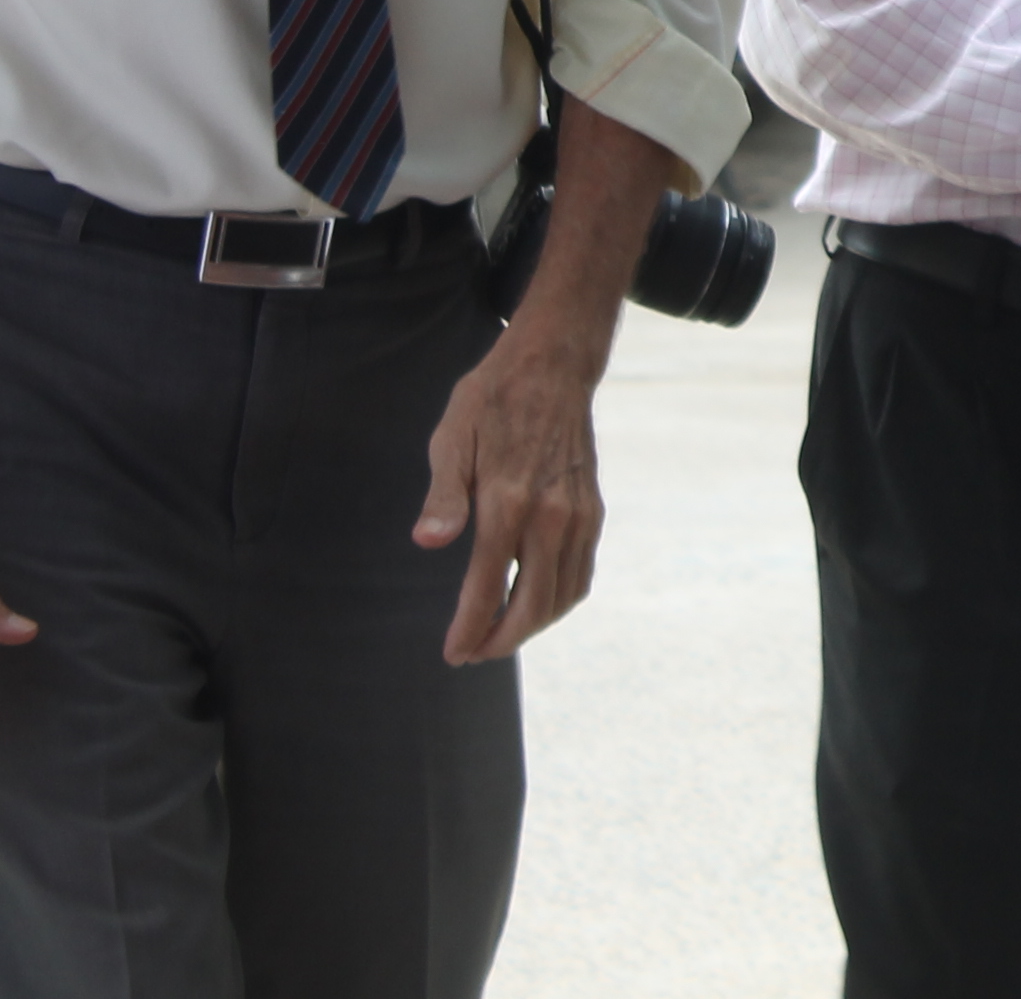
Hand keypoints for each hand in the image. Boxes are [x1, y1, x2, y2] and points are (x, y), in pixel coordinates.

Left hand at [416, 310, 610, 664]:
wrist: (554, 367)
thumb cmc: (492, 400)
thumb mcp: (451, 438)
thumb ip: (443, 497)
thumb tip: (428, 543)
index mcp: (508, 501)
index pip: (487, 587)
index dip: (469, 629)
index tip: (453, 654)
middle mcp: (549, 515)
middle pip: (531, 605)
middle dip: (500, 641)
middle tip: (472, 654)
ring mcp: (577, 516)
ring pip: (562, 597)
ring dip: (531, 627)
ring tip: (500, 635)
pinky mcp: (592, 512)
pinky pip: (581, 575)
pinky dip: (559, 602)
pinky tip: (534, 604)